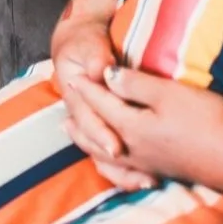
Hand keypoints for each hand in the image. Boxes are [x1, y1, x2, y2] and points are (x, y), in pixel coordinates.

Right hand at [48, 13, 152, 189]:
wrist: (80, 43)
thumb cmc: (86, 41)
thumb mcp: (88, 42)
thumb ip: (95, 55)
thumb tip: (100, 70)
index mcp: (74, 94)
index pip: (86, 118)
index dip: (100, 133)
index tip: (116, 146)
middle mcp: (82, 114)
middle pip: (95, 144)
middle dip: (116, 160)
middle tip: (140, 174)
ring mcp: (94, 125)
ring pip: (102, 156)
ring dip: (122, 171)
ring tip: (146, 182)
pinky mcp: (108, 129)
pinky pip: (113, 157)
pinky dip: (127, 170)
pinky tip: (147, 179)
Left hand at [73, 63, 222, 191]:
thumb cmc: (206, 119)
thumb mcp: (168, 94)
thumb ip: (135, 84)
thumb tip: (106, 75)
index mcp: (132, 126)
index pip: (102, 104)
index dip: (88, 88)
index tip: (73, 75)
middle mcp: (134, 149)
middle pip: (97, 133)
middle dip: (81, 119)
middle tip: (65, 110)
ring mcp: (148, 164)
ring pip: (106, 155)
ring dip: (88, 142)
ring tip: (77, 135)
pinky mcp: (163, 171)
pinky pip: (122, 169)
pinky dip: (108, 163)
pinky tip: (116, 160)